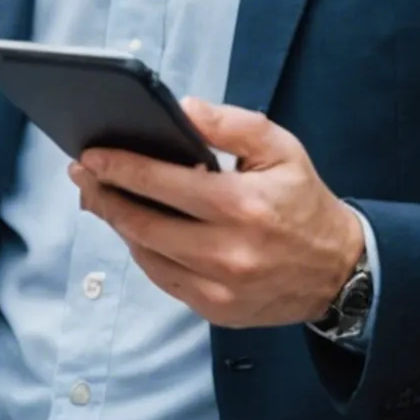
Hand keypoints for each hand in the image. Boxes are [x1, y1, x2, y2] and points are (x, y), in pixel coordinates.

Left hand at [70, 99, 364, 329]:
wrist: (337, 270)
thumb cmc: (303, 201)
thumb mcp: (280, 149)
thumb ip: (230, 124)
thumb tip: (182, 109)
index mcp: (243, 206)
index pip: (165, 184)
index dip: (120, 167)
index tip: (90, 155)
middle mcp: (228, 252)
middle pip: (143, 223)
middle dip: (105, 196)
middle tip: (82, 175)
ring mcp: (219, 288)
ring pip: (146, 254)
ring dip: (117, 224)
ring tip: (99, 197)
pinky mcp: (215, 310)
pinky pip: (162, 279)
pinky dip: (142, 251)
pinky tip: (132, 228)